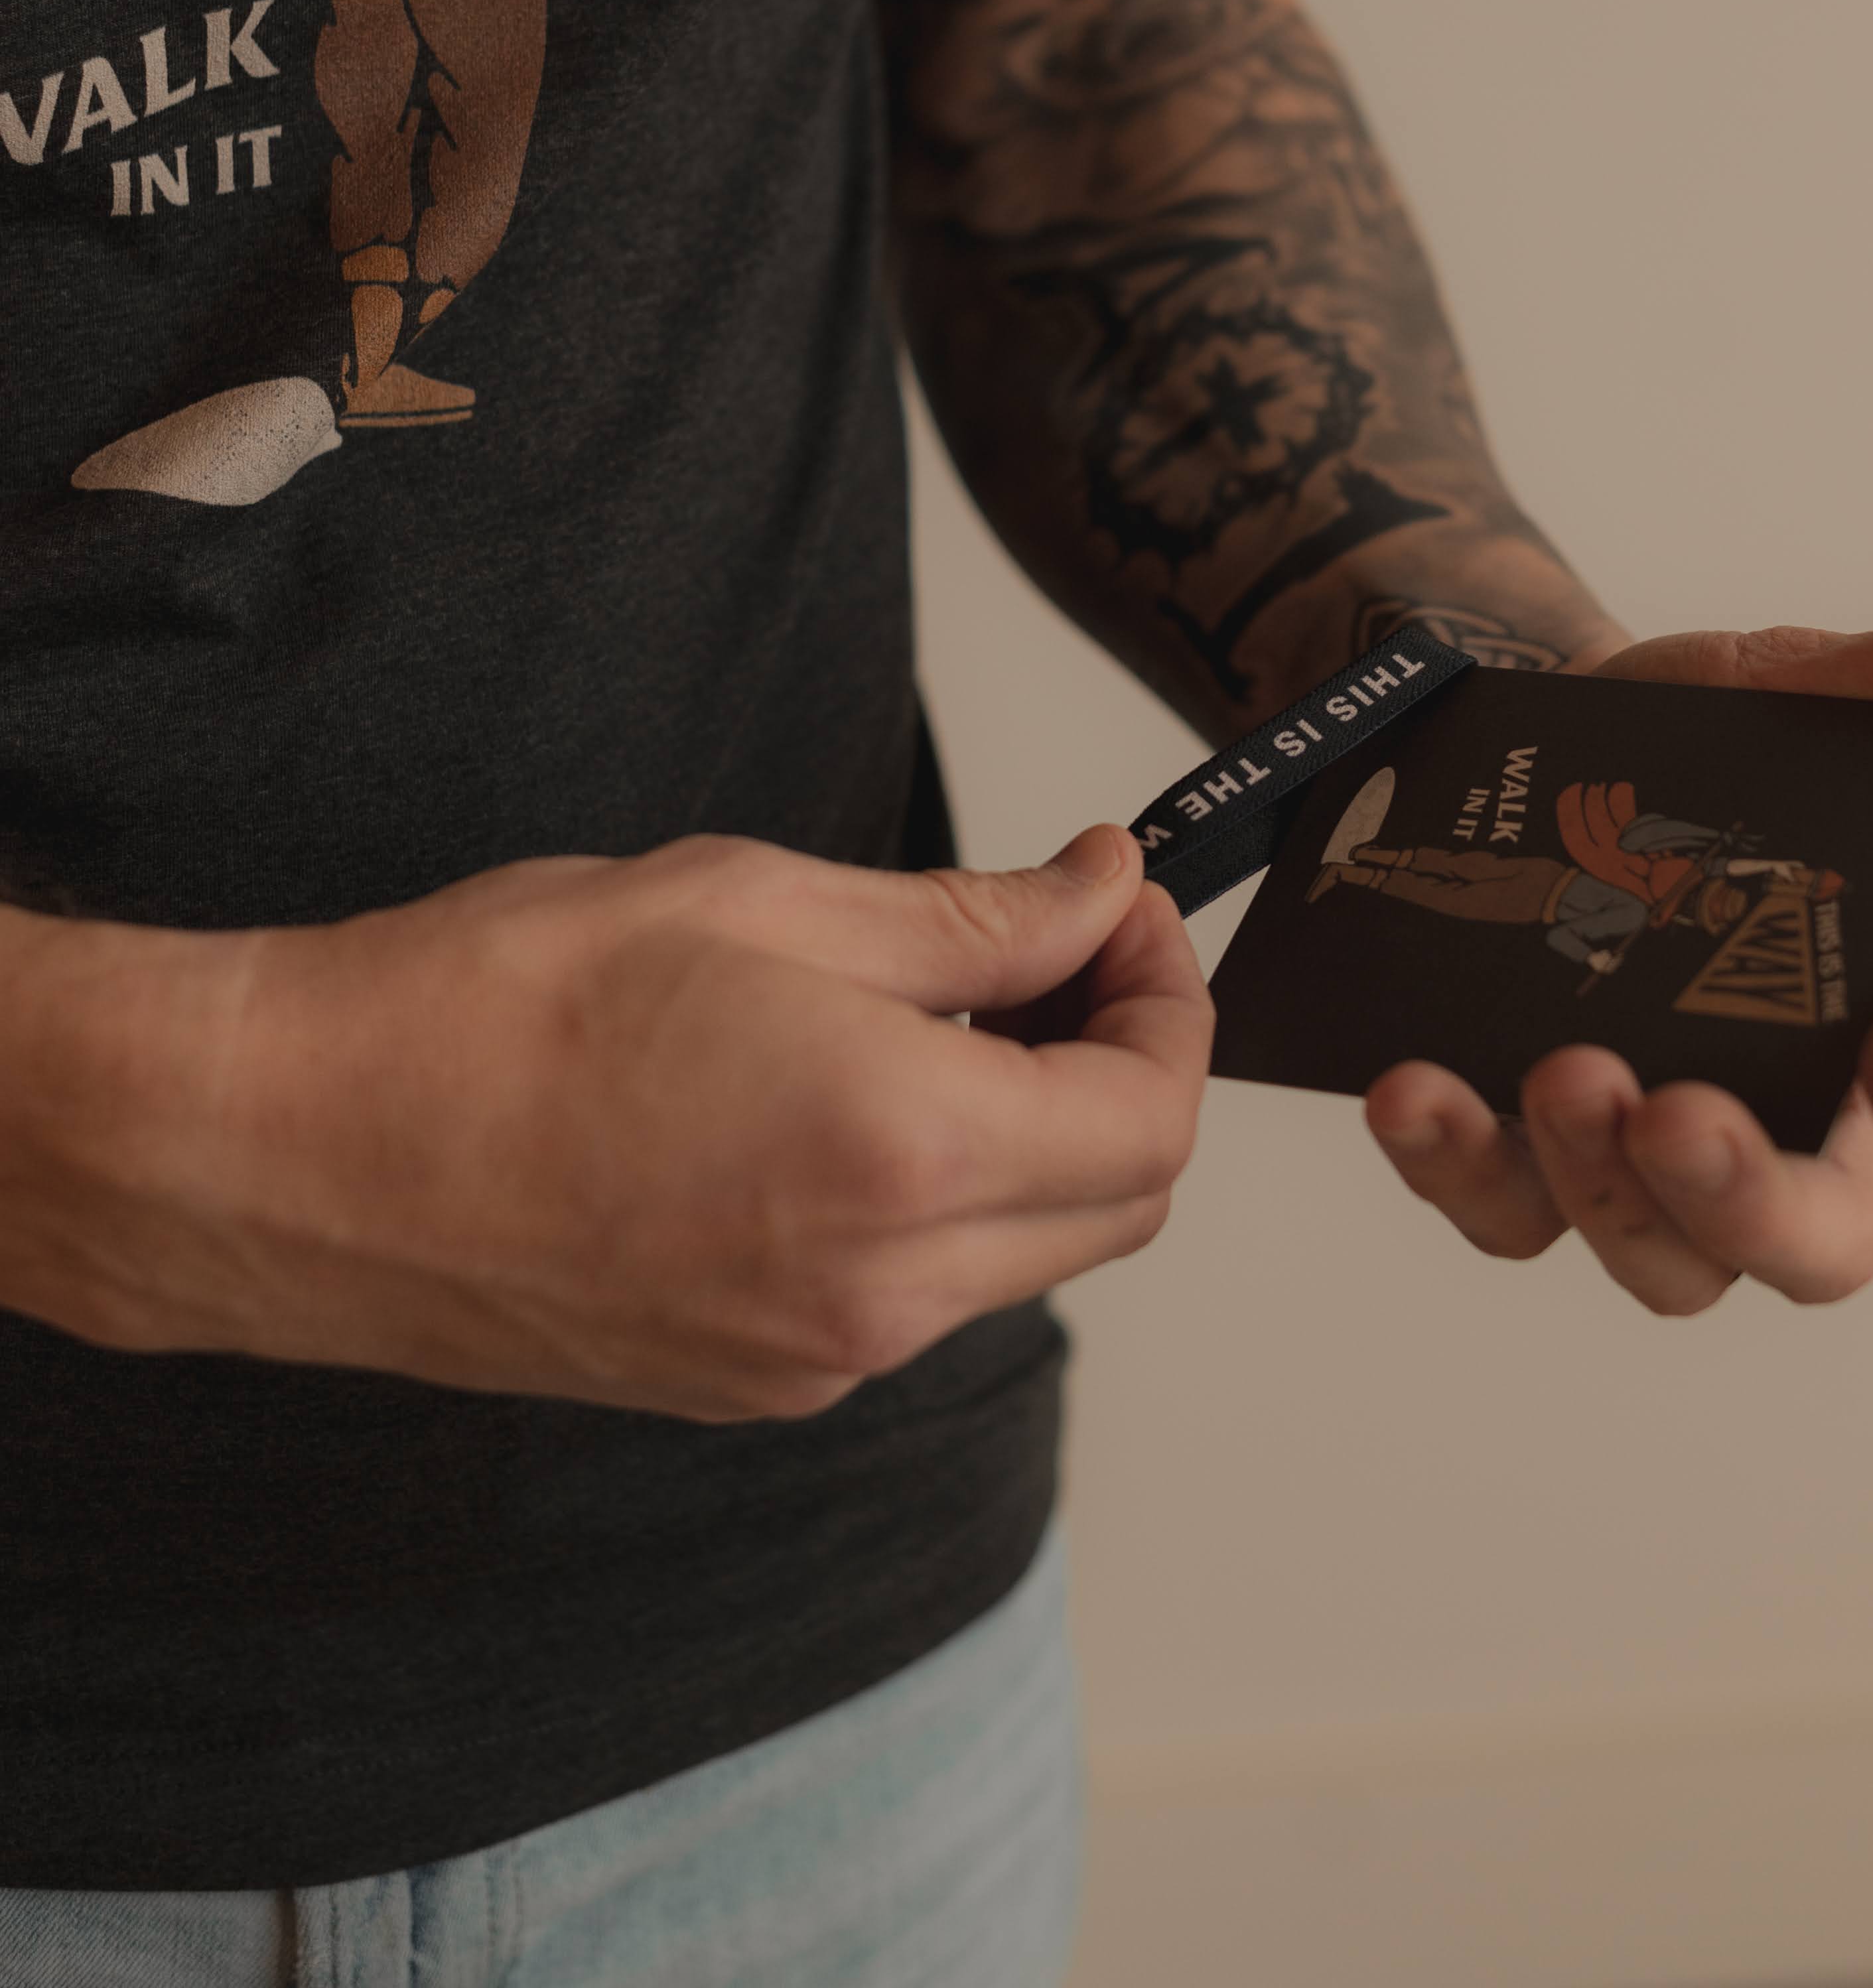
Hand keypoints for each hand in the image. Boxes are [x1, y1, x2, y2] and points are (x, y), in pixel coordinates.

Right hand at [0, 826, 1207, 1420]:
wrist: (297, 1151)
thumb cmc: (497, 1004)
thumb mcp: (755, 899)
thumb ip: (968, 919)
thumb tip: (1099, 894)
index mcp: (902, 1154)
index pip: (1150, 1112)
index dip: (1170, 997)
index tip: (1124, 902)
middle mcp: (881, 1292)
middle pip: (1118, 1201)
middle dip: (1132, 1064)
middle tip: (1073, 940)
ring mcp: (815, 1360)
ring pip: (1025, 1256)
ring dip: (1041, 1133)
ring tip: (963, 1000)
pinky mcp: (750, 1384)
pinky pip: (915, 1297)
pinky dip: (945, 1196)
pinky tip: (869, 1089)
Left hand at [1367, 531, 1872, 1313]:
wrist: (1535, 739)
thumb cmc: (1710, 739)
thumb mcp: (1825, 684)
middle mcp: (1790, 1108)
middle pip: (1814, 1239)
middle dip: (1750, 1202)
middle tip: (1678, 1118)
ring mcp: (1650, 1148)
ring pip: (1657, 1251)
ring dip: (1599, 1187)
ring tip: (1552, 1076)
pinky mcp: (1522, 1149)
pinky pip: (1499, 1205)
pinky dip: (1454, 1161)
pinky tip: (1409, 1088)